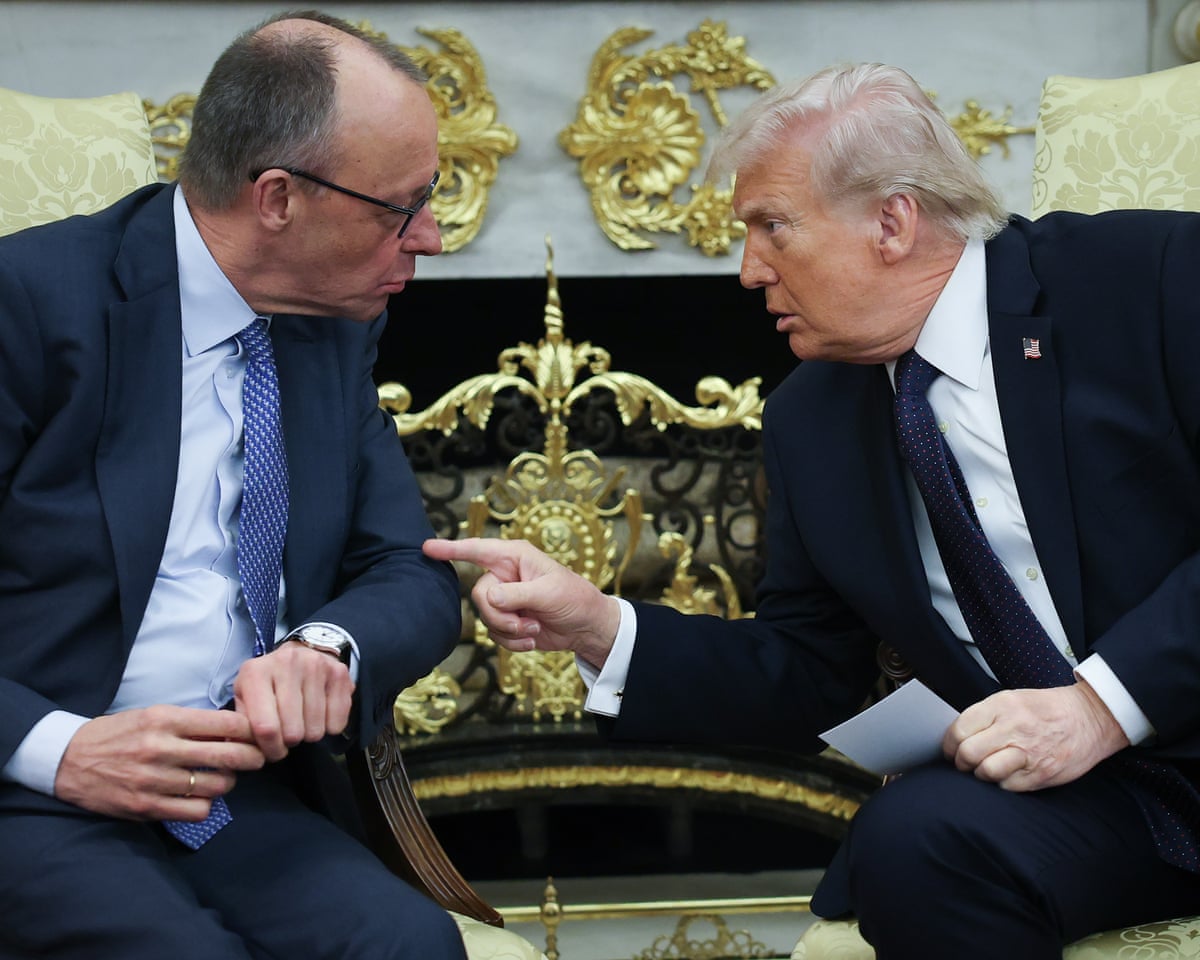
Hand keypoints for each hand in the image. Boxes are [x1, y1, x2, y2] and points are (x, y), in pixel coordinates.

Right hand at [55, 706, 263, 821]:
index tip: (257, 734)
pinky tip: (199, 797)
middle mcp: (161, 748)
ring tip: (223, 778)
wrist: (69, 760)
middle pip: (228, 755)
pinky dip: (205, 805)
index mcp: (165, 719)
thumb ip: (192, 723)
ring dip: (228, 783)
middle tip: (259, 759)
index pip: (226, 722)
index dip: (250, 730)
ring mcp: (153, 780)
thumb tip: (236, 730)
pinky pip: (196, 811)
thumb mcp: (154, 715)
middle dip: (253, 758)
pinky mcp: (145, 807)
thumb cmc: (119, 734)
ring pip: (216, 786)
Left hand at [232, 640, 354, 761]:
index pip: (265, 727)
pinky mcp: (339, 673)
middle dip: (290, 742)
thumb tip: (242, 751)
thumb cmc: (269, 681)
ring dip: (309, 734)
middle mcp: (287, 664)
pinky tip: (321, 715)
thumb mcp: (246, 696)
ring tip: (303, 722)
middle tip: (288, 733)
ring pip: (316, 729)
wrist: (300, 652)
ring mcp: (316, 666)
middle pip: (293, 731)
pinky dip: (330, 727)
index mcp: (256, 673)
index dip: (270, 749)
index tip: (273, 751)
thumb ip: (241, 724)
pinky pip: (337, 721)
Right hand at [422, 537, 621, 668]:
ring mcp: (505, 599)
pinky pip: (494, 634)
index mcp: (514, 557)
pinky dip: (513, 642)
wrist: (587, 627)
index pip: (476, 550)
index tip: (426, 548)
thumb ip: (516, 594)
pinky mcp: (508, 621)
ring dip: (510, 631)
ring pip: (485, 618)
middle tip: (525, 622)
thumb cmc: (574, 599)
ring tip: (534, 629)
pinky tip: (532, 639)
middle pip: (479, 595)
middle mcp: (505, 575)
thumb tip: (488, 597)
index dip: (451, 548)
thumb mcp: (548, 593)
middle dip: (500, 615)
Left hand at [942, 680, 1129, 790]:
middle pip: (968, 753)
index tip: (950, 749)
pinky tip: (1008, 773)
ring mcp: (1029, 753)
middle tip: (964, 762)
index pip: (959, 729)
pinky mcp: (1042, 774)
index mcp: (1002, 706)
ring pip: (986, 772)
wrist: (1090, 717)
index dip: (948, 744)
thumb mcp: (1011, 699)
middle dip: (960, 762)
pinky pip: (1008, 786)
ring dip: (980, 774)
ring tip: (985, 768)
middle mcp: (1014, 728)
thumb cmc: (1046, 709)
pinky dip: (1002, 783)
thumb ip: (984, 716)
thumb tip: (955, 737)